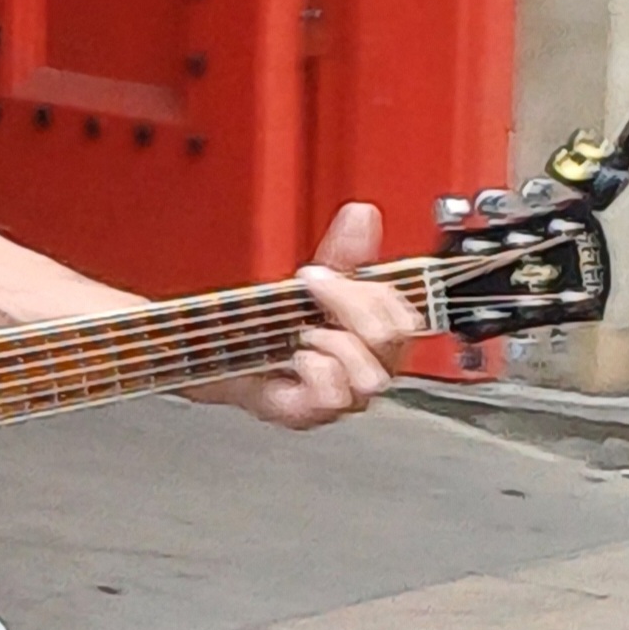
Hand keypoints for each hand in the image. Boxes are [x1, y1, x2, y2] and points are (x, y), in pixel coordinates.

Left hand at [205, 203, 416, 430]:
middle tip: (314, 299)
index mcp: (377, 340)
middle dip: (350, 309)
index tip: (325, 276)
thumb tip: (363, 215)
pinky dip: (314, 371)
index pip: (405, 320)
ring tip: (305, 337)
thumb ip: (344, 251)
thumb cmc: (272, 326)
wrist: (223, 354)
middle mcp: (367, 372)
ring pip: (369, 376)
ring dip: (333, 344)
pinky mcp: (309, 415)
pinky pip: (332, 397)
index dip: (371, 294)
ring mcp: (342, 399)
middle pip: (392, 342)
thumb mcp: (313, 282)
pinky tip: (297, 361)